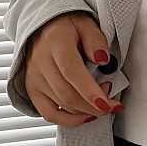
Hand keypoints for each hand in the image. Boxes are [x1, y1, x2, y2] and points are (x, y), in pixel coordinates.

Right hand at [23, 10, 122, 126]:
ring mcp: (35, 79)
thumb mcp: (86, 25)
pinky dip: (69, 120)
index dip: (90, 91)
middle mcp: (41, 63)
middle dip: (95, 105)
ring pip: (61, 106)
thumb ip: (96, 41)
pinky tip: (87, 116)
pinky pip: (49, 113)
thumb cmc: (68, 27)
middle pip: (68, 94)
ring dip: (87, 110)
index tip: (107, 104)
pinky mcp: (33, 90)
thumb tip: (103, 60)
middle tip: (113, 103)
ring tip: (102, 101)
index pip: (72, 73)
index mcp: (56, 44)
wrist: (44, 28)